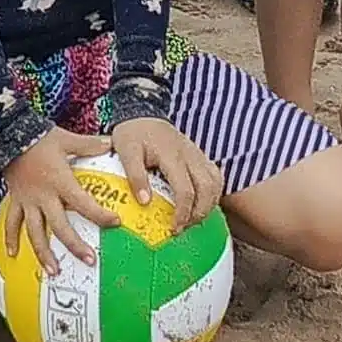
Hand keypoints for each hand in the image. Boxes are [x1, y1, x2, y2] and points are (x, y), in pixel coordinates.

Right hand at [0, 130, 121, 267]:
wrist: (9, 134)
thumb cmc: (40, 138)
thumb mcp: (67, 139)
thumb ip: (89, 144)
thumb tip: (111, 143)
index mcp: (59, 181)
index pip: (82, 202)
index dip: (99, 214)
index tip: (115, 223)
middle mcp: (44, 196)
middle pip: (59, 226)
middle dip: (74, 245)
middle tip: (89, 260)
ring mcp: (27, 201)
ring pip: (35, 232)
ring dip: (44, 253)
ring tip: (54, 272)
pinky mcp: (15, 201)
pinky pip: (11, 222)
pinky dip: (10, 238)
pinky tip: (13, 254)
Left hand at [101, 115, 222, 231]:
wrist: (142, 112)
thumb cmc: (132, 134)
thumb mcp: (126, 151)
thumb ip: (135, 175)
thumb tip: (145, 203)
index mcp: (171, 155)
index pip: (185, 189)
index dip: (183, 212)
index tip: (174, 229)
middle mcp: (189, 154)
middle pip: (207, 188)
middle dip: (200, 212)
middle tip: (184, 227)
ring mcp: (197, 154)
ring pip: (216, 182)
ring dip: (209, 204)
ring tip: (193, 219)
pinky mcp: (199, 155)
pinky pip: (215, 175)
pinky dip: (213, 193)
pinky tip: (201, 204)